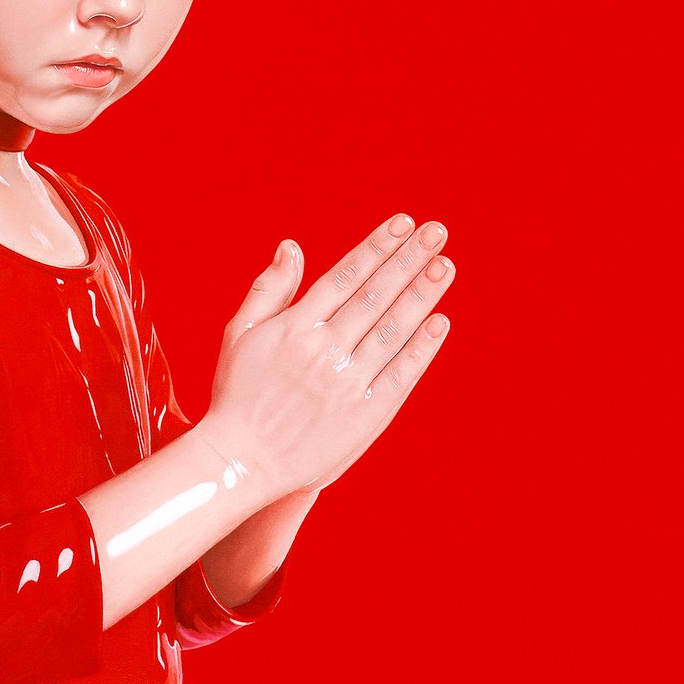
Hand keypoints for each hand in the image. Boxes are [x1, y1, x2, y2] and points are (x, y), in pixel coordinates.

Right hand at [200, 214, 455, 500]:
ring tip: (444, 265)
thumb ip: (269, 288)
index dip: (377, 247)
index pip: (346, 275)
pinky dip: (421, 348)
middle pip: (375, 295)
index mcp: (294, 326)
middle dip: (408, 259)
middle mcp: (323, 350)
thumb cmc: (238, 393)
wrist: (242, 460)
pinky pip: (400, 375)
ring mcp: (346, 383)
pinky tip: (439, 322)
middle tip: (436, 231)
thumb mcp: (240, 333)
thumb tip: (292, 246)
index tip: (402, 223)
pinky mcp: (364, 415)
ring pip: (393, 329)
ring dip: (422, 294)